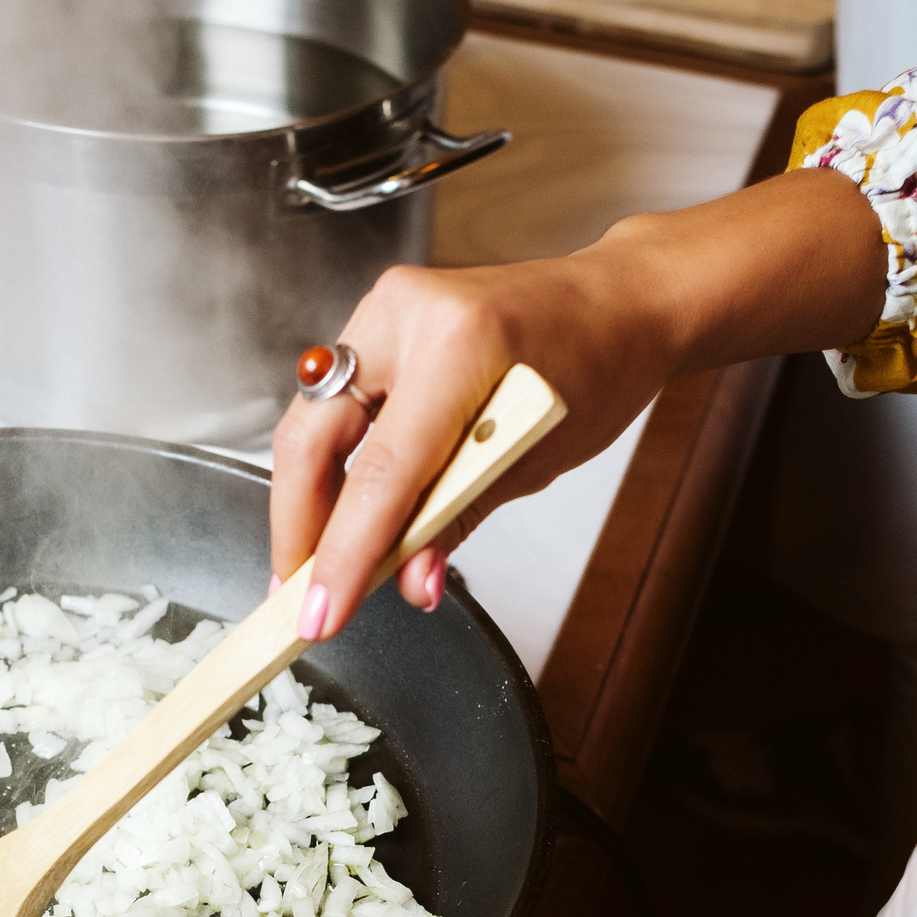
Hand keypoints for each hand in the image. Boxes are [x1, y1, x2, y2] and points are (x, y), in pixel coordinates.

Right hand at [269, 168, 885, 638]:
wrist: (618, 302)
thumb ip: (458, 519)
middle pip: (312, 437)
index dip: (343, 552)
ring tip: (315, 562)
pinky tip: (340, 509)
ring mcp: (386, 309)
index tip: (320, 613)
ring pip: (311, 419)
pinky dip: (335, 461)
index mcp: (460, 345)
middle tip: (297, 594)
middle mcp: (407, 314)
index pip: (381, 471)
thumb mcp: (534, 461)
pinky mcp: (378, 319)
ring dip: (310, 497)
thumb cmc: (598, 368)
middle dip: (299, 525)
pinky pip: (334, 402)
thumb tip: (410, 581)